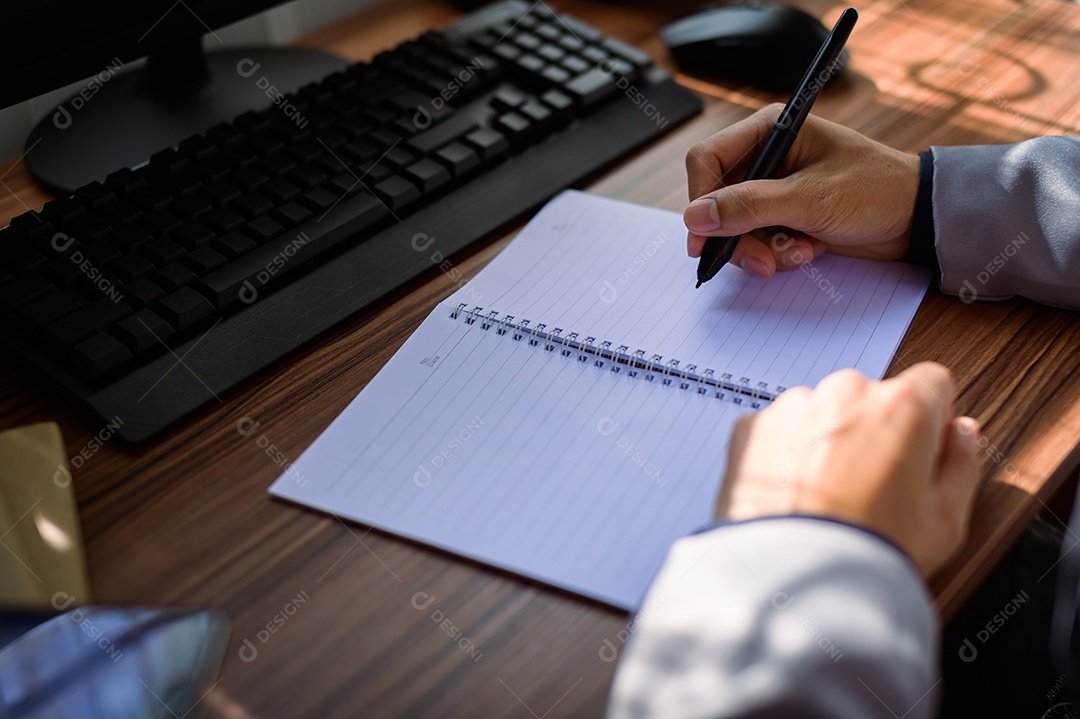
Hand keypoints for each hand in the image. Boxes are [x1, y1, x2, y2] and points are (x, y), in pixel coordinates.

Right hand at [684, 104, 920, 278]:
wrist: (917, 217)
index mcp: (769, 130)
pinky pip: (756, 240)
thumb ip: (749, 206)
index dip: (700, 201)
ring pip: (734, 227)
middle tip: (761, 262)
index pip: (707, 161)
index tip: (703, 240)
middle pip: (717, 201)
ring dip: (762, 249)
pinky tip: (807, 250)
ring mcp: (773, 188)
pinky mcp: (782, 214)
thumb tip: (695, 218)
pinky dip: (776, 253)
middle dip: (737, 237)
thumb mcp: (810, 199)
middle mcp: (765, 156)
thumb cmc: (876, 190)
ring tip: (799, 253)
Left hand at [715, 363, 981, 576]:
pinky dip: (783, 454)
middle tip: (868, 487)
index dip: (930, 419)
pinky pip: (777, 431)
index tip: (920, 450)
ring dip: (825, 441)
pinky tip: (791, 496)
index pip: (932, 383)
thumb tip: (962, 432)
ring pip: (821, 413)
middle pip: (871, 399)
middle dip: (873, 431)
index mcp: (903, 406)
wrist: (792, 579)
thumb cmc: (871, 554)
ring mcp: (794, 407)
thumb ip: (961, 464)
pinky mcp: (750, 427)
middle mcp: (846, 393)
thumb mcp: (945, 520)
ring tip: (823, 497)